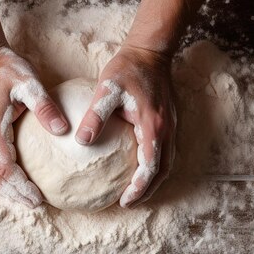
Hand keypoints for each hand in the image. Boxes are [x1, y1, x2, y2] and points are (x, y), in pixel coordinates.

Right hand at [0, 46, 68, 207]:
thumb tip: (64, 131)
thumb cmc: (7, 68)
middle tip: (35, 206)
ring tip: (23, 201)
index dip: (20, 186)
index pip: (5, 167)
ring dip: (4, 189)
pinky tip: (8, 184)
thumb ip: (44, 107)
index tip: (38, 198)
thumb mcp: (29, 82)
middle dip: (14, 193)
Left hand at [75, 45, 175, 207]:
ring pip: (167, 163)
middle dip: (147, 190)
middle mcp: (167, 130)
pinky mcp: (169, 121)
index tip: (124, 201)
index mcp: (153, 125)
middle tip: (127, 201)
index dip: (139, 188)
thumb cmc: (128, 69)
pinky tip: (139, 166)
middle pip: (163, 171)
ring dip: (153, 180)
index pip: (150, 167)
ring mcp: (171, 126)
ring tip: (134, 190)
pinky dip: (155, 165)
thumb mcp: (107, 90)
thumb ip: (95, 117)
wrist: (150, 52)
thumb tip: (82, 141)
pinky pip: (166, 151)